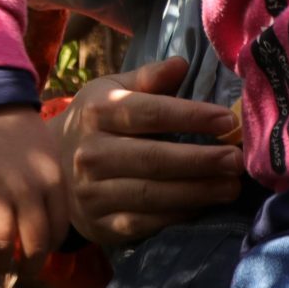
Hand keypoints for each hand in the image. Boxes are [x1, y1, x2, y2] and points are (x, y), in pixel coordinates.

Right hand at [0, 105, 68, 273]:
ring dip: (3, 264)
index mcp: (52, 179)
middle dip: (30, 266)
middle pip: (34, 243)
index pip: (58, 230)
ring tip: (1, 267)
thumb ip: (52, 188)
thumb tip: (50, 227)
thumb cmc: (21, 132)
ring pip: (3, 243)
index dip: (50, 249)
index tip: (41, 253)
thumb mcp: (49, 155)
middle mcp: (28, 188)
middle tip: (25, 270)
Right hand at [52, 56, 244, 246]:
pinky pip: (144, 223)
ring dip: (198, 193)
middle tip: (237, 160)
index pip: (151, 113)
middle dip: (201, 160)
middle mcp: (91, 152)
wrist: (51, 167)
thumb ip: (148, 77)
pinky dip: (178, 216)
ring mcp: (92, 192)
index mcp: (98, 111)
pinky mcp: (99, 223)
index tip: (229, 120)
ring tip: (231, 186)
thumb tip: (182, 63)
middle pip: (154, 158)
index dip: (192, 116)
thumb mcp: (113, 90)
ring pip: (152, 195)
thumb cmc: (97, 122)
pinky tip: (204, 206)